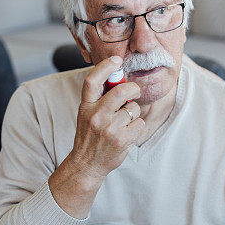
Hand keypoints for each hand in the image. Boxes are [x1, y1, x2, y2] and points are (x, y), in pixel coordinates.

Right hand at [48, 56, 143, 217]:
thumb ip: (100, 98)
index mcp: (85, 106)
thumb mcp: (87, 114)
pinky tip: (127, 134)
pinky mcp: (121, 140)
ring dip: (134, 113)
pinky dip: (137, 127)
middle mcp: (96, 115)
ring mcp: (109, 128)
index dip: (105, 67)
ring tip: (125, 122)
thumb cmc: (89, 136)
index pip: (92, 80)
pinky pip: (139, 124)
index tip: (116, 60)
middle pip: (121, 91)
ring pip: (134, 109)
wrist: (86, 164)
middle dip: (133, 89)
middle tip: (134, 92)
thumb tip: (119, 78)